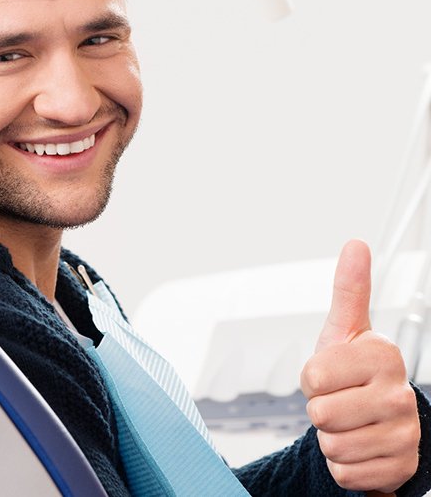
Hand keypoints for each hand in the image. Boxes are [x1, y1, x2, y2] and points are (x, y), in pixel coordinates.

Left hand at [300, 240, 419, 493]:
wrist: (374, 420)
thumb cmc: (351, 372)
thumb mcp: (344, 330)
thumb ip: (349, 289)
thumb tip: (355, 244)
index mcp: (384, 355)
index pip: (314, 377)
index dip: (311, 379)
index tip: (330, 374)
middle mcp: (401, 393)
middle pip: (321, 413)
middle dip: (320, 409)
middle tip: (338, 401)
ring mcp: (404, 433)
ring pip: (332, 445)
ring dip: (330, 437)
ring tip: (347, 422)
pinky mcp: (399, 467)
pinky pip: (344, 472)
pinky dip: (343, 464)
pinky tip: (359, 445)